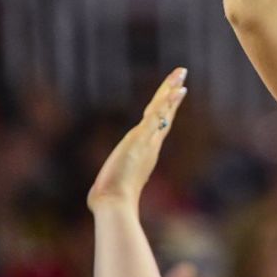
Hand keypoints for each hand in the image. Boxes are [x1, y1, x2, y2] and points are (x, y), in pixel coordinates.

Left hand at [87, 67, 188, 210]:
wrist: (114, 204)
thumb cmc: (111, 201)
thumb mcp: (112, 187)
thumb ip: (109, 186)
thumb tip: (95, 199)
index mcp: (146, 152)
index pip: (158, 124)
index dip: (166, 109)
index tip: (172, 95)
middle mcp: (151, 144)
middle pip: (164, 113)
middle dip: (172, 93)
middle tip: (181, 75)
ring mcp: (148, 140)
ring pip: (163, 110)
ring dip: (172, 90)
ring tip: (181, 72)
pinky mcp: (142, 138)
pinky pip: (158, 116)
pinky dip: (168, 103)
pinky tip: (177, 90)